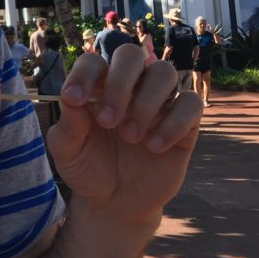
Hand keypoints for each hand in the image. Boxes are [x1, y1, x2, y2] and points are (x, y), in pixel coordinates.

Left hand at [47, 44, 201, 228]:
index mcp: (97, 87)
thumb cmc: (88, 168)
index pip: (93, 62)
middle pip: (132, 55)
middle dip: (119, 83)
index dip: (83, 74)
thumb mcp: (67, 151)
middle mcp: (130, 87)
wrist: (115, 202)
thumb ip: (68, 125)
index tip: (73, 99)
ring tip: (130, 136)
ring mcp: (158, 102)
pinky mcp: (184, 124)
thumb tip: (70, 97)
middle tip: (107, 121)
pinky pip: (191, 103)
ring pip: (165, 72)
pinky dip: (174, 122)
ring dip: (146, 102)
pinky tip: (154, 147)